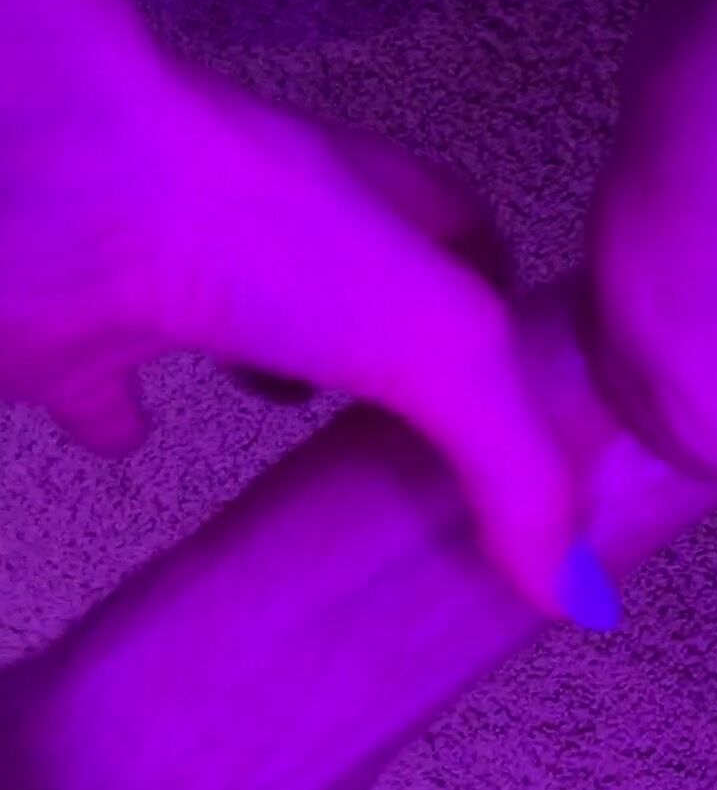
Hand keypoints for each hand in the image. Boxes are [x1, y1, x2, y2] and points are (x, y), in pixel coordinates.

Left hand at [0, 0, 572, 613]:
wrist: (64, 195)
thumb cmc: (264, 230)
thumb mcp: (443, 347)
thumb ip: (517, 470)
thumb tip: (580, 594)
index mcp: (391, 212)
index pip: (475, 248)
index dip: (506, 307)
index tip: (530, 389)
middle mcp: (291, 233)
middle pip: (365, 297)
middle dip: (395, 359)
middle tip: (429, 453)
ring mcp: (186, 275)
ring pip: (250, 331)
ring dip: (278, 376)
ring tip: (310, 452)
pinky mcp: (89, 333)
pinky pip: (111, 385)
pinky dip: (125, 419)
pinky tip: (140, 452)